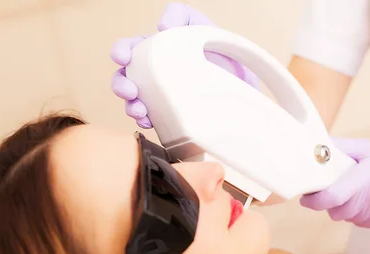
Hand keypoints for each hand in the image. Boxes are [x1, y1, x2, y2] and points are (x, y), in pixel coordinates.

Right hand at [110, 2, 259, 128]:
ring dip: (131, 106)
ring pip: (134, 101)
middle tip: (131, 92)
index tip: (122, 58)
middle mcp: (155, 74)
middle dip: (121, 85)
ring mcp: (161, 97)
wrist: (248, 89)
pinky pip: (152, 120)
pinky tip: (151, 122)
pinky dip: (147, 122)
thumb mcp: (205, 28)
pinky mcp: (171, 117)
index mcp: (158, 51)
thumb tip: (162, 28)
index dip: (121, 51)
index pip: (131, 48)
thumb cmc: (225, 56)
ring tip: (141, 111)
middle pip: (125, 78)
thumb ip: (182, 17)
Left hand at [300, 138, 369, 228]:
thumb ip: (340, 148)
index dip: (313, 200)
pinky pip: (360, 223)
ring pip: (346, 218)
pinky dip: (359, 214)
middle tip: (337, 187)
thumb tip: (314, 147)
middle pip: (334, 211)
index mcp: (365, 178)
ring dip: (345, 208)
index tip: (306, 196)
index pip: (331, 197)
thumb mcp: (369, 148)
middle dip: (330, 201)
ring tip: (360, 190)